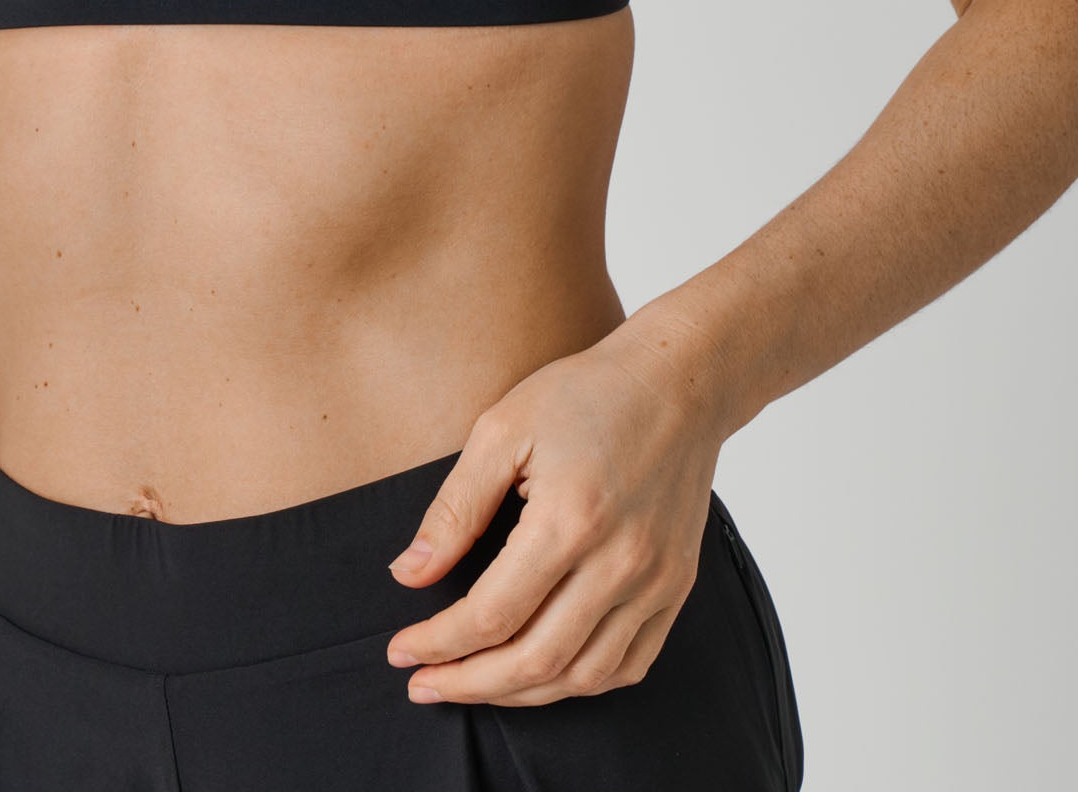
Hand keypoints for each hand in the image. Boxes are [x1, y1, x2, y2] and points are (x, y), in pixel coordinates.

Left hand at [382, 306, 728, 706]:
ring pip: (583, 676)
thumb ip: (455, 508)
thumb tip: (408, 575)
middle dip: (469, 683)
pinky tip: (542, 674)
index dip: (439, 643)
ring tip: (474, 683)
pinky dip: (580, 683)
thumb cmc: (583, 395)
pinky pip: (630, 665)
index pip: (492, 615)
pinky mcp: (677, 586)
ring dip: (521, 694)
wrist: (678, 383)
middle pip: (536, 661)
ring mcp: (657, 581)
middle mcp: (620, 562)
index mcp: (570, 519)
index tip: (399, 650)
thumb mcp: (502, 430)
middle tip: (422, 685)